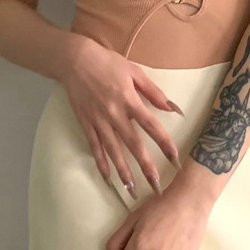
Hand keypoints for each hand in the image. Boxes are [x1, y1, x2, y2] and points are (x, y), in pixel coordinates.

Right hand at [58, 36, 183, 196]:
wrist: (75, 60)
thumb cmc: (107, 63)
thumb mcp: (134, 71)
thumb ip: (153, 91)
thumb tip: (171, 107)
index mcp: (129, 100)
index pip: (151, 125)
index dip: (164, 142)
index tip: (174, 158)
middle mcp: (114, 114)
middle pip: (133, 144)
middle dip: (146, 166)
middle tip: (156, 185)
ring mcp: (98, 121)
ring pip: (113, 151)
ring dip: (123, 171)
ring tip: (132, 189)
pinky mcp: (86, 124)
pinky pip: (94, 147)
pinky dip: (101, 163)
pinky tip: (107, 177)